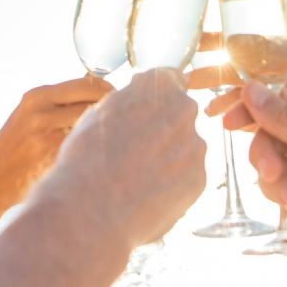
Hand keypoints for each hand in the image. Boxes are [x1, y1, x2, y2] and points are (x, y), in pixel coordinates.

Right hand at [0, 77, 113, 209]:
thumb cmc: (17, 148)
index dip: (109, 91)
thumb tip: (97, 87)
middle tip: (121, 120)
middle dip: (112, 108)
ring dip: (104, 129)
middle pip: (94, 99)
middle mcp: (40, 110)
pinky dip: (93, 148)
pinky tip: (94, 155)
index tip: (119, 101)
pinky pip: (82, 146)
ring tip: (110, 138)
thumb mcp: (31, 115)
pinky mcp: (49, 156)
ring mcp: (44, 133)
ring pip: (92, 122)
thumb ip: (60, 102)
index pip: (87, 83)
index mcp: (37, 96)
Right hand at [39, 69, 206, 249]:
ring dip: (169, 156)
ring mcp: (194, 147)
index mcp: (159, 87)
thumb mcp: (101, 112)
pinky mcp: (199, 179)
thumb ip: (130, 97)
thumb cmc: (87, 159)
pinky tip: (147, 193)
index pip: (171, 77)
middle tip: (135, 150)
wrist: (91, 209)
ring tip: (137, 178)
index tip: (148, 107)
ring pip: (185, 146)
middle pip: (180, 114)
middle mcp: (184, 111)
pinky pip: (188, 175)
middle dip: (164, 127)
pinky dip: (172, 183)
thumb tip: (141, 90)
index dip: (157, 94)